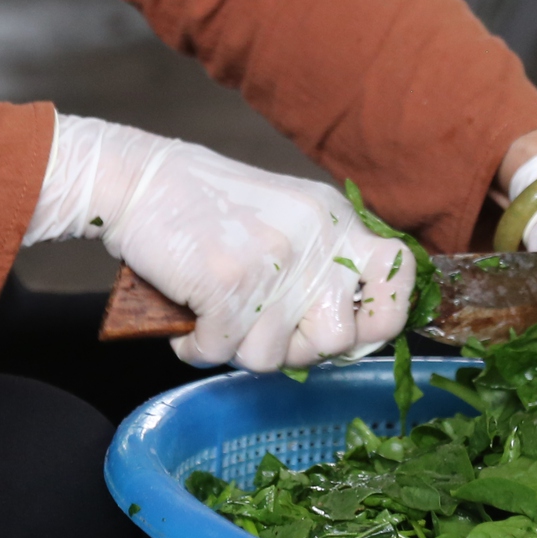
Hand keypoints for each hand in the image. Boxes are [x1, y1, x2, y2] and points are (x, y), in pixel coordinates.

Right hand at [26, 116, 413, 371]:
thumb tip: (343, 334)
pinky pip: (220, 355)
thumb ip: (320, 259)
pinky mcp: (226, 287)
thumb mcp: (286, 214)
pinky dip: (196, 349)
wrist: (137, 178)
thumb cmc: (204, 204)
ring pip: (273, 359)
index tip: (346, 330)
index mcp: (332, 220)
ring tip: (215, 317)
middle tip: (258, 327)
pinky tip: (188, 322)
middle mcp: (312, 241)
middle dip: (295, 349)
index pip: (399, 277)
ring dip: (237, 349)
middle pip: (336, 340)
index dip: (380, 319)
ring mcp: (272, 265)